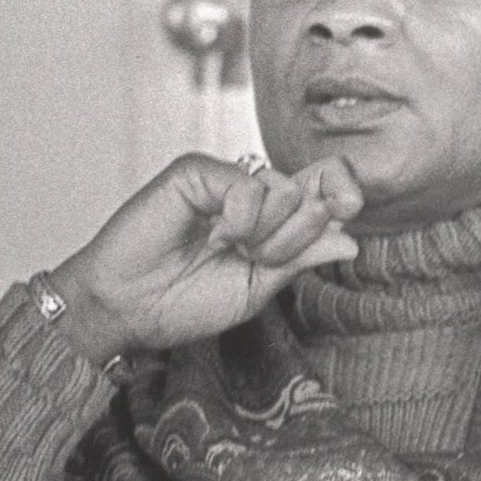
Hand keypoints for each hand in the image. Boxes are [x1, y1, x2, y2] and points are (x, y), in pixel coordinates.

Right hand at [47, 154, 365, 361]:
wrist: (129, 309)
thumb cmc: (183, 301)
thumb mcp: (257, 288)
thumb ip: (301, 259)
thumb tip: (351, 239)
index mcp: (274, 217)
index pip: (328, 184)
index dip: (346, 191)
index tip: (348, 210)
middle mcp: (254, 192)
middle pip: (317, 187)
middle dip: (299, 235)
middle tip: (258, 257)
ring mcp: (226, 179)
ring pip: (285, 188)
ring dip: (268, 233)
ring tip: (229, 249)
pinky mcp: (196, 172)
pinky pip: (247, 186)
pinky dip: (240, 220)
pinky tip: (215, 236)